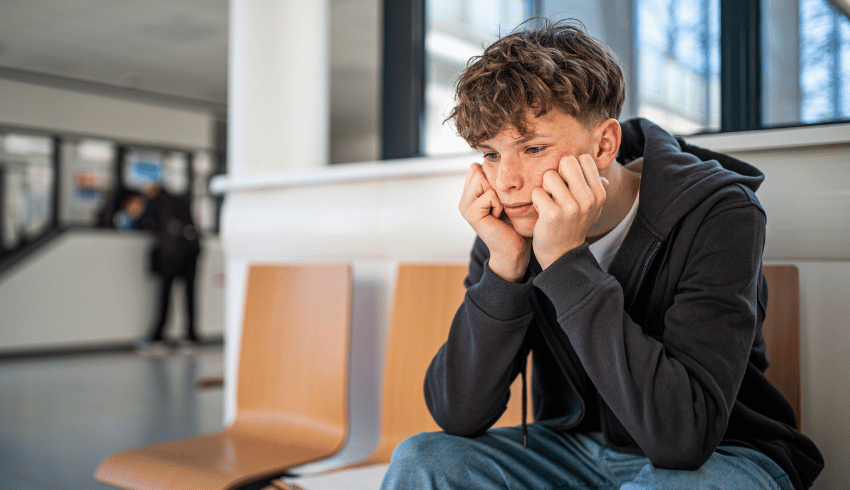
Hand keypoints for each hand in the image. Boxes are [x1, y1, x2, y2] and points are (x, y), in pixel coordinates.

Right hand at [460, 162, 530, 281]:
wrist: (515, 249)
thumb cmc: (515, 222)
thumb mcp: (505, 196)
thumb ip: (496, 180)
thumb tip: (494, 159)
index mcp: (471, 193)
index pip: (477, 166)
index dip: (493, 176)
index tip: (500, 197)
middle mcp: (465, 199)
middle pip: (478, 169)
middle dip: (495, 184)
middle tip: (500, 205)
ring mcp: (465, 206)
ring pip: (482, 178)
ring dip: (497, 194)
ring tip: (499, 210)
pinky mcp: (471, 213)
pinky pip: (489, 194)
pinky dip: (499, 204)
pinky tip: (498, 217)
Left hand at [531, 154, 607, 268]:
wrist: (562, 254)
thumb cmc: (574, 224)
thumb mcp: (592, 208)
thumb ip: (596, 189)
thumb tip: (602, 176)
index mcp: (599, 194)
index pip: (583, 159)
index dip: (571, 169)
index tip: (569, 185)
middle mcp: (588, 199)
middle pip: (566, 161)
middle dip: (558, 174)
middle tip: (557, 192)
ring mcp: (571, 207)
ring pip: (549, 175)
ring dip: (545, 189)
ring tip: (550, 203)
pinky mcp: (552, 214)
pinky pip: (537, 191)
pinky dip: (536, 201)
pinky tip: (543, 213)